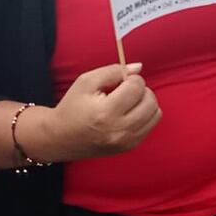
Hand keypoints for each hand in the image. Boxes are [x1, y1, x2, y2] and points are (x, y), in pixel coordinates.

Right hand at [40, 63, 161, 160]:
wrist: (60, 138)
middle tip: (125, 90)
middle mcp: (119, 130)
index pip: (136, 87)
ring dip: (145, 102)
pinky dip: (144, 115)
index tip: (121, 80)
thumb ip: (114, 70)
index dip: (131, 78)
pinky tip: (127, 114)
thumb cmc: (72, 107)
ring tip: (127, 102)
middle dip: (141, 90)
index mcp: (106, 112)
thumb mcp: (86, 82)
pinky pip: (150, 125)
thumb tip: (139, 67)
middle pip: (150, 101)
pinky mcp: (129, 147)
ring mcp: (126, 142)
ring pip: (155, 113)